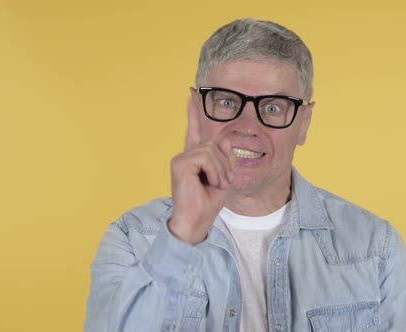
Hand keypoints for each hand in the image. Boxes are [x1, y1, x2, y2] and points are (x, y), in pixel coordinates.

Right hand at [168, 94, 234, 244]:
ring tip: (215, 185)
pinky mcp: (179, 162)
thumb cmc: (209, 203)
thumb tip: (224, 139)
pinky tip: (209, 184)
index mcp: (195, 157)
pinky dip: (214, 172)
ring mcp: (181, 158)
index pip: (195, 129)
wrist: (196, 221)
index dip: (194, 111)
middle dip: (225, 164)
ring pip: (213, 150)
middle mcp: (186, 154)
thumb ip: (225, 156)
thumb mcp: (224, 176)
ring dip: (221, 171)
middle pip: (216, 144)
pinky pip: (207, 157)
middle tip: (220, 184)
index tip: (191, 92)